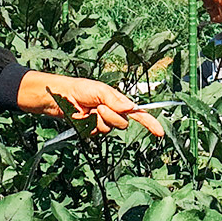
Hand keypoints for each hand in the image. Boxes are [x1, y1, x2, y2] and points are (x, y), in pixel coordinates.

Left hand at [19, 71, 164, 135]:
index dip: (149, 122)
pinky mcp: (92, 130)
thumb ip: (116, 100)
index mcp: (118, 102)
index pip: (138, 113)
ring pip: (110, 128)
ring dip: (100, 119)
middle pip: (123, 122)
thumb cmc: (81, 88)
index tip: (159, 132)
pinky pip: (98, 132)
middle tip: (99, 107)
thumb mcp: (100, 90)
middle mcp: (113, 113)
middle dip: (112, 115)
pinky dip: (91, 125)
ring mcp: (103, 122)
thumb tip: (131, 107)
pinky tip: (85, 117)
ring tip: (91, 110)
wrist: (62, 97)